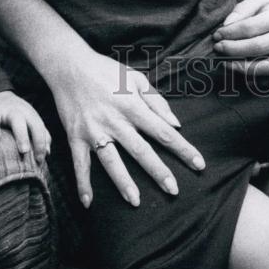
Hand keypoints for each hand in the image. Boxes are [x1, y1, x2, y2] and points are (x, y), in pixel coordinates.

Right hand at [0, 90, 50, 164]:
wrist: (3, 97)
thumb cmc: (20, 118)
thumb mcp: (32, 123)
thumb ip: (41, 136)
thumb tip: (47, 153)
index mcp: (27, 115)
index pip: (37, 127)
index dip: (40, 143)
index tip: (39, 161)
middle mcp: (12, 111)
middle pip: (18, 120)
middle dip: (22, 135)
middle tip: (24, 150)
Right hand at [48, 48, 205, 209]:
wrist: (70, 66)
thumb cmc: (106, 70)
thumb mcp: (135, 78)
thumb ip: (156, 101)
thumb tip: (175, 123)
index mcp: (132, 105)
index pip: (163, 131)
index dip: (182, 148)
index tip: (198, 164)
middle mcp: (115, 120)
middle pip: (140, 150)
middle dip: (158, 171)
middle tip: (174, 190)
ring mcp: (94, 130)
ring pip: (111, 161)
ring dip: (123, 182)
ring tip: (135, 201)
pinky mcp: (75, 136)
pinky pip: (79, 164)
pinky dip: (82, 183)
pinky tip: (88, 202)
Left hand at [212, 0, 268, 76]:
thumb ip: (244, 7)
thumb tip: (226, 26)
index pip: (252, 26)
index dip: (231, 33)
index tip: (217, 36)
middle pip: (259, 47)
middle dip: (233, 51)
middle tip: (218, 50)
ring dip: (244, 69)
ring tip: (228, 64)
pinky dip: (260, 80)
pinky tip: (245, 74)